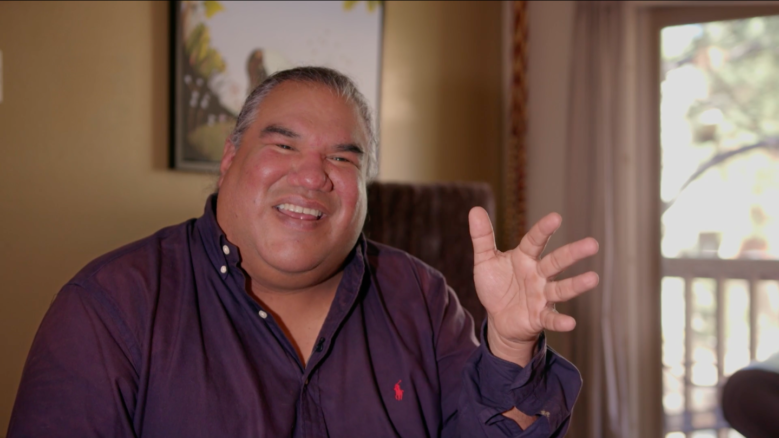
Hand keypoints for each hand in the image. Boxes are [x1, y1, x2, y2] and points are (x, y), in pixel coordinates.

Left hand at [468, 207, 598, 365]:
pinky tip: (570, 323)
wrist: (498, 319)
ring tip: (593, 278)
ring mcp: (541, 296)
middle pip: (556, 262)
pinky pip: (551, 319)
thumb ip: (482, 237)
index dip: (544, 230)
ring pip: (561, 289)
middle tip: (592, 244)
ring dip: (576, 285)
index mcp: (525, 258)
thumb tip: (475, 209)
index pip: (535, 241)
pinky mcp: (540, 317)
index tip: (556, 217)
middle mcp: (538, 275)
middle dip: (573, 253)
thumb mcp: (485, 261)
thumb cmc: (496, 286)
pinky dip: (560, 321)